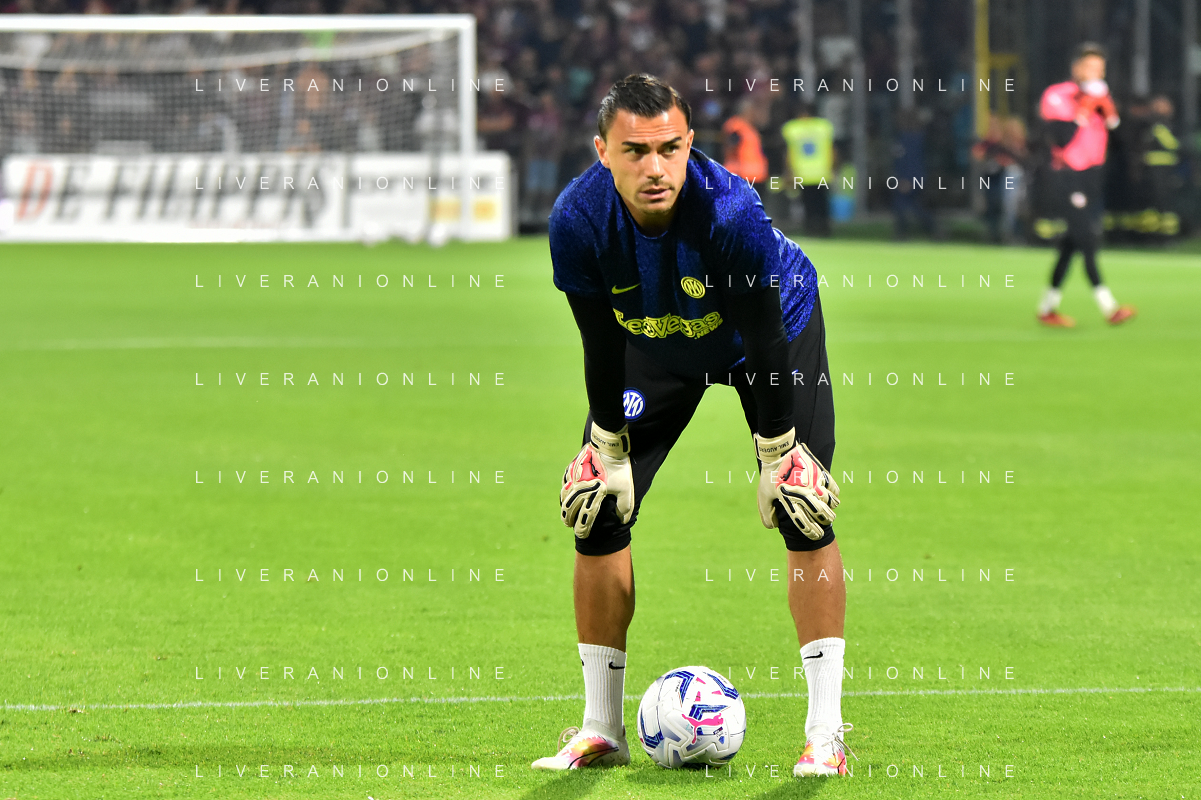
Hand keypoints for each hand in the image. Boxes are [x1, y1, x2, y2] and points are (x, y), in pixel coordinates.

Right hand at [560, 423, 634, 538]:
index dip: (582, 528)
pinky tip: (567, 493)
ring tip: (566, 511)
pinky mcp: (572, 468)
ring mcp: (574, 478)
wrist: (609, 445)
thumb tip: (623, 520)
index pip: (584, 517)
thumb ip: (624, 506)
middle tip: (570, 524)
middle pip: (569, 509)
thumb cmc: (619, 468)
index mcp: (594, 495)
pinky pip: (565, 482)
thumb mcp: (626, 488)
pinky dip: (565, 491)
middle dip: (568, 519)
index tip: (582, 534)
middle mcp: (581, 488)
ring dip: (564, 506)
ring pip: (564, 496)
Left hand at [754, 428, 839, 539]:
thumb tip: (773, 527)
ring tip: (829, 511)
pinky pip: (833, 487)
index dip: (812, 532)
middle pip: (821, 514)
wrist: (778, 452)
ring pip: (830, 502)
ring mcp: (813, 483)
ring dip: (830, 508)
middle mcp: (803, 494)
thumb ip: (766, 513)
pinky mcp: (820, 473)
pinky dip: (834, 494)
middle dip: (825, 522)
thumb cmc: (769, 475)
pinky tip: (830, 496)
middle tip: (826, 524)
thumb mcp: (763, 495)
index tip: (817, 535)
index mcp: (789, 501)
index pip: (804, 522)